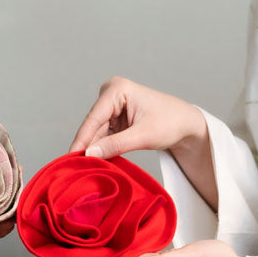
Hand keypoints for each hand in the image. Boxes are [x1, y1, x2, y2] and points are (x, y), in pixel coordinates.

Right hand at [69, 77, 215, 208]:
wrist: (187, 125)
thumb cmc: (171, 123)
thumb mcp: (143, 136)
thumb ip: (115, 145)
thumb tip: (89, 154)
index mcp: (117, 89)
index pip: (94, 118)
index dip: (82, 139)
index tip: (70, 158)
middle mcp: (111, 93)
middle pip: (93, 125)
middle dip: (86, 145)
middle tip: (75, 167)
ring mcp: (112, 105)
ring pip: (96, 131)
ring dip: (93, 148)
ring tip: (84, 167)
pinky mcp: (115, 117)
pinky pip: (103, 134)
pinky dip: (102, 147)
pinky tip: (96, 161)